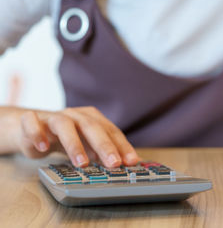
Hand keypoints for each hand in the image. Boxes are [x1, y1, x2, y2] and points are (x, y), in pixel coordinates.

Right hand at [16, 106, 138, 167]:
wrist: (32, 129)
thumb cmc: (66, 138)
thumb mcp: (86, 145)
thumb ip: (102, 152)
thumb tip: (125, 165)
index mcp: (92, 118)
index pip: (111, 131)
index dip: (122, 146)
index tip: (132, 162)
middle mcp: (75, 115)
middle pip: (91, 127)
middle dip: (104, 146)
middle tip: (114, 163)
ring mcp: (53, 117)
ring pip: (64, 125)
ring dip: (74, 144)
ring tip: (82, 163)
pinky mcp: (31, 121)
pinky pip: (33, 124)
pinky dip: (38, 134)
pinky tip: (44, 148)